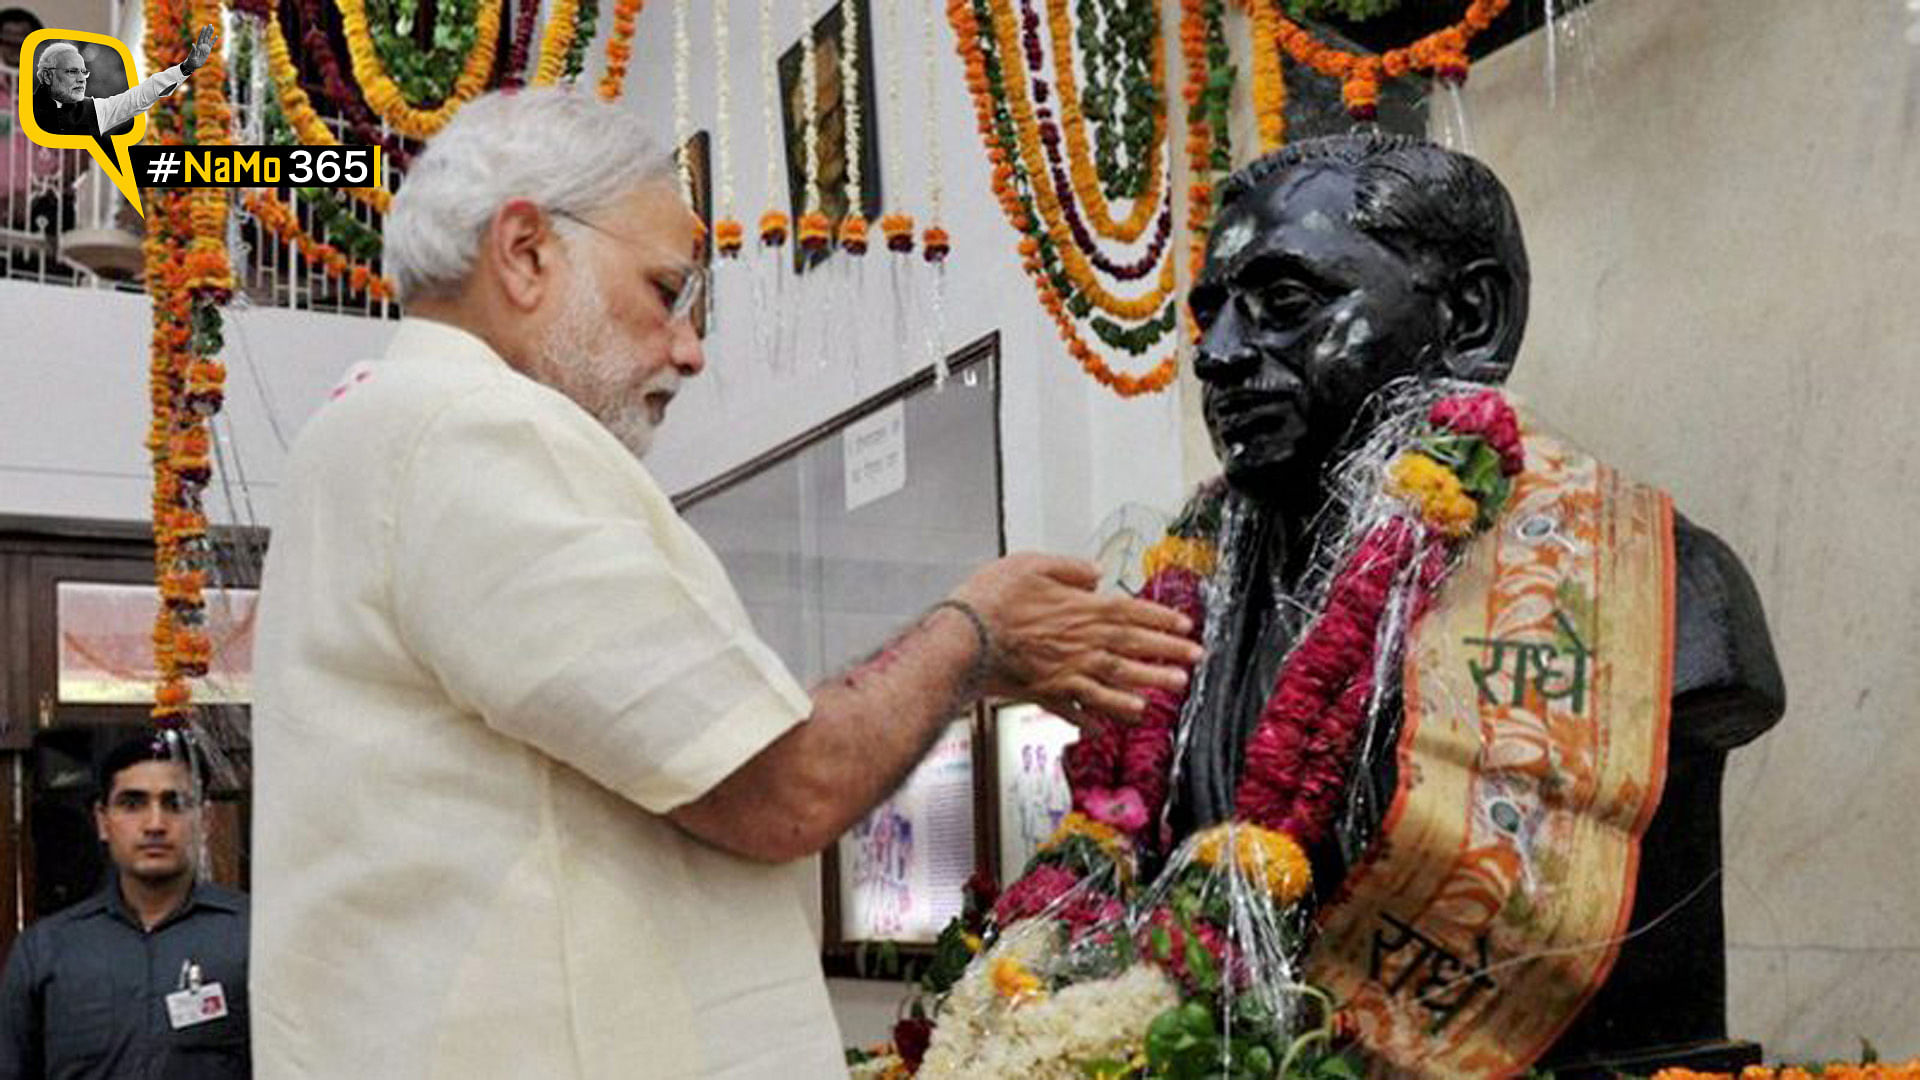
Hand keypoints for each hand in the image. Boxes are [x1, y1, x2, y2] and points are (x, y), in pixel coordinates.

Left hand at [183, 24, 216, 72]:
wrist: (193, 64)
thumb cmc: (191, 60)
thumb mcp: (192, 56)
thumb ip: (193, 50)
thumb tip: (193, 44)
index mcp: (198, 45)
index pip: (201, 37)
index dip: (203, 32)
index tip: (204, 27)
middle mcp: (201, 45)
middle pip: (205, 36)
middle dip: (207, 30)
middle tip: (210, 24)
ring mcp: (205, 47)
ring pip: (208, 39)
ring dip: (210, 33)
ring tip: (212, 28)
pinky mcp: (207, 50)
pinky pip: (211, 44)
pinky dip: (214, 40)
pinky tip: (216, 36)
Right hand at [948, 552, 1201, 724]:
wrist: (964, 638)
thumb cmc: (993, 599)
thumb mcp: (1032, 563)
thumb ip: (1068, 567)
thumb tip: (1094, 572)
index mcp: (1083, 610)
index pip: (1133, 612)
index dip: (1162, 618)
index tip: (1185, 626)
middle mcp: (1084, 644)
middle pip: (1135, 648)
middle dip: (1168, 654)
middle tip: (1195, 661)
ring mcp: (1068, 673)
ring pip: (1116, 682)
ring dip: (1146, 687)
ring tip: (1169, 692)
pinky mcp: (1046, 693)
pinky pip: (1074, 710)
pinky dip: (1091, 719)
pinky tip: (1102, 727)